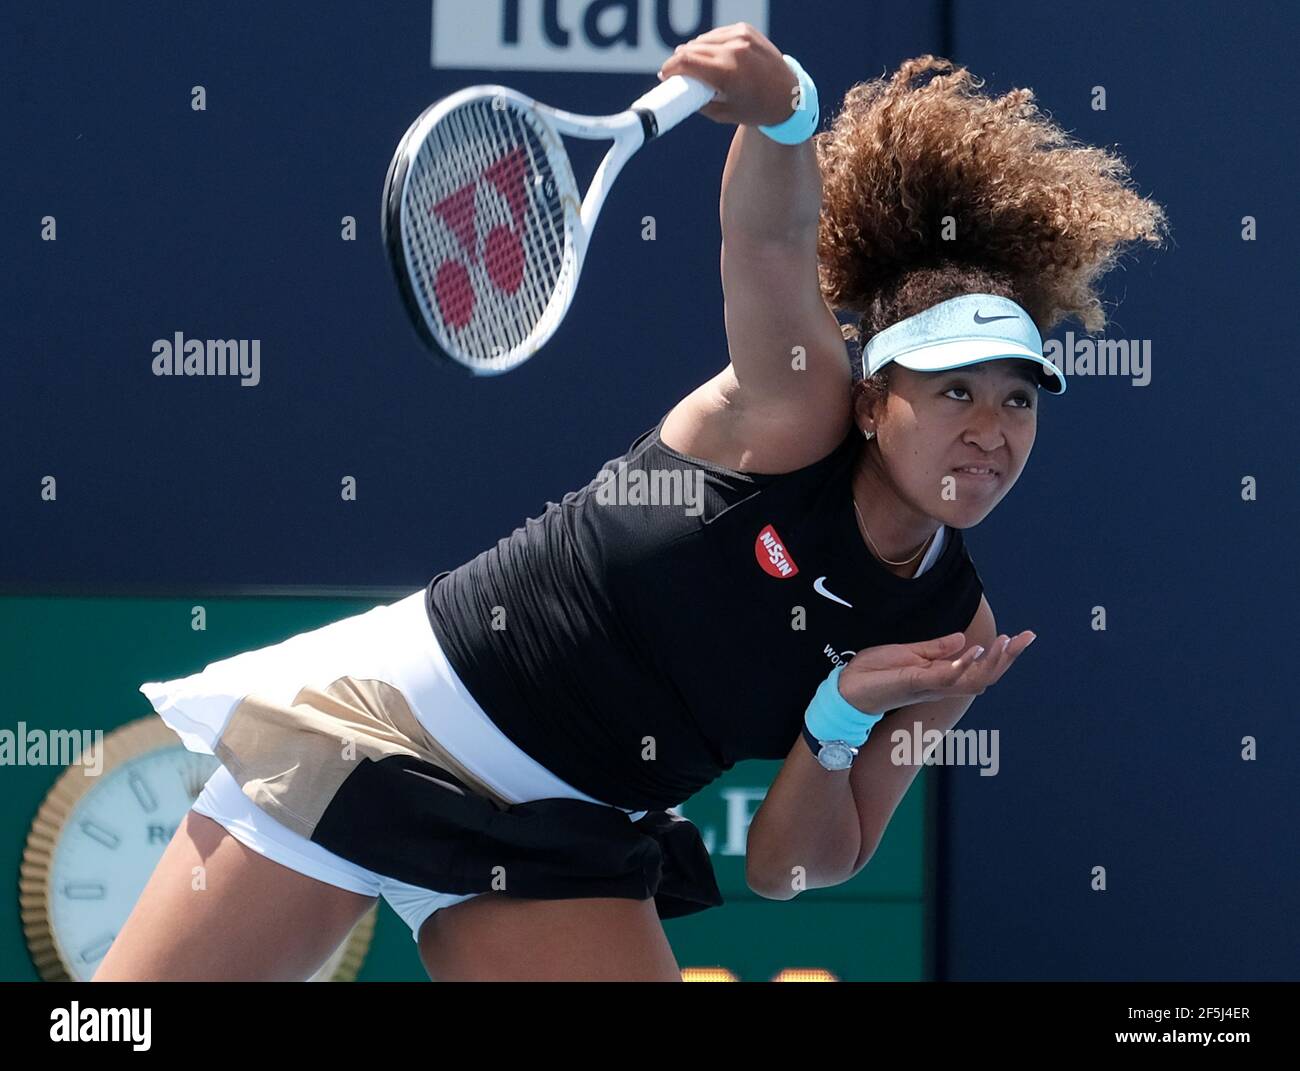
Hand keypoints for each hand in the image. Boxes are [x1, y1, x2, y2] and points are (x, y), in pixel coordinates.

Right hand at [656, 22, 797, 126]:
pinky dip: (709, 45)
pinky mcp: (745, 29)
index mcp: (728, 73)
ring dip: (693, 51)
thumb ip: (698, 101)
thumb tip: (679, 89)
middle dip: (679, 61)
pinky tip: (709, 55)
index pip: (686, 62)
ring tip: (692, 65)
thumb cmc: (756, 109)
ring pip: (702, 40)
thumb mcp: (724, 114)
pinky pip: (716, 35)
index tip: (664, 75)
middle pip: (691, 49)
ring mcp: (741, 36)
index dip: (670, 68)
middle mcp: (734, 50)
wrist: (789, 95)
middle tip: (674, 72)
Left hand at [836, 630, 1036, 714]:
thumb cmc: (873, 675)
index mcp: (941, 676)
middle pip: (984, 676)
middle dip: (1008, 658)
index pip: (981, 667)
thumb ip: (935, 650)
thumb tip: (964, 640)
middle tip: (1027, 637)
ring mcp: (928, 685)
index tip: (1025, 636)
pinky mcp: (912, 683)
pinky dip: (961, 664)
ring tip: (1007, 641)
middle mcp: (940, 684)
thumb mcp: (907, 654)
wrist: (845, 690)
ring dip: (991, 660)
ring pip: (970, 679)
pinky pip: (943, 676)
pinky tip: (975, 650)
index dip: (1004, 654)